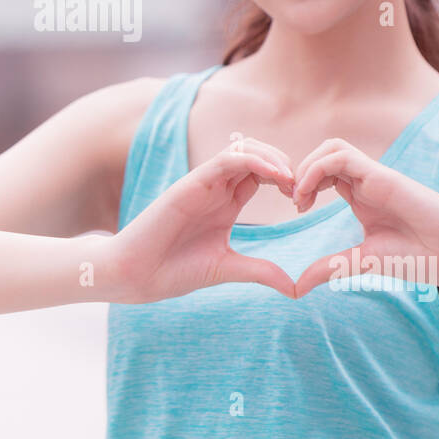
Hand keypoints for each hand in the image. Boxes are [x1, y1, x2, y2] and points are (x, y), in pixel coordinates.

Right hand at [110, 136, 297, 302]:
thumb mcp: (227, 269)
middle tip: (302, 189)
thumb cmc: (172, 271)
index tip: (303, 202)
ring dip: (273, 158)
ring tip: (291, 181)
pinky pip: (228, 159)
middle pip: (257, 156)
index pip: (261, 175)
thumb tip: (295, 288)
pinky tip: (276, 176)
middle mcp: (216, 188)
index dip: (286, 181)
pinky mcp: (192, 182)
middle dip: (284, 165)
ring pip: (244, 149)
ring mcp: (204, 183)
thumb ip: (260, 271)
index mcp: (225, 204)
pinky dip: (255, 161)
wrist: (135, 275)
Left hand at [289, 138, 438, 296]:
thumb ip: (329, 268)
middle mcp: (366, 182)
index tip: (296, 209)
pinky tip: (309, 194)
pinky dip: (316, 169)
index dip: (303, 184)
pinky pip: (341, 156)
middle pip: (324, 154)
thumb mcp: (361, 262)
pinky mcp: (381, 175)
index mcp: (361, 197)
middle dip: (300, 170)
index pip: (324, 174)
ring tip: (300, 196)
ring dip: (307, 166)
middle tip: (294, 200)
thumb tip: (296, 288)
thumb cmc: (418, 256)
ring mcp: (374, 176)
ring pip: (331, 147)